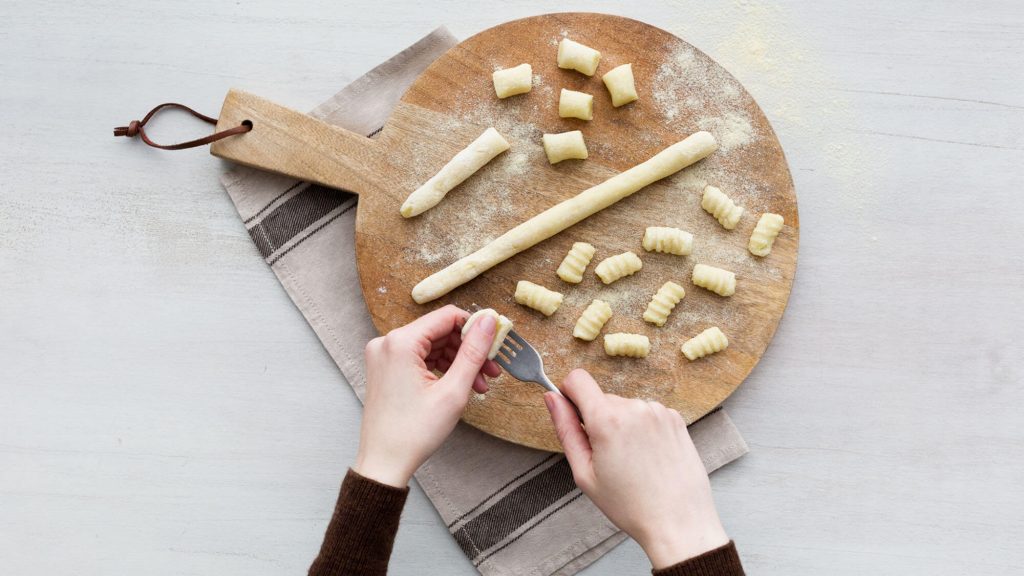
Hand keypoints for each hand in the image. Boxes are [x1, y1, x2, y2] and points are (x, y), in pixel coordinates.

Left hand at [355, 305, 500, 487]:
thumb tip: (488, 322)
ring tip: (480, 383)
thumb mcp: (453, 391)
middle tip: (492, 368)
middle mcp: (387, 343)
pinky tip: (459, 384)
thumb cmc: (413, 432)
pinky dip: (441, 368)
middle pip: (439, 332)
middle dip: (468, 350)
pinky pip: (419, 358)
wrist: (384, 462)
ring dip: (457, 361)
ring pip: (432, 346)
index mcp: (400, 343)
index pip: (447, 317)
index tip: (494, 341)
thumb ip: (473, 352)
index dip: (475, 327)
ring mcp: (384, 356)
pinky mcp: (385, 369)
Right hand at [544, 369, 728, 568]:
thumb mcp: (584, 473)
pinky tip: (648, 456)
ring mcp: (658, 411)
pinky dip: (642, 429)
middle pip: (601, 397)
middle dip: (598, 420)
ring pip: (625, 407)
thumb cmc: (630, 505)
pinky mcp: (674, 418)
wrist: (678, 522)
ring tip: (632, 461)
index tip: (574, 415)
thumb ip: (565, 429)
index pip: (577, 379)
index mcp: (607, 420)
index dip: (569, 394)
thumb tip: (551, 398)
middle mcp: (634, 407)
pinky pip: (646, 413)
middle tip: (608, 457)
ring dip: (622, 425)